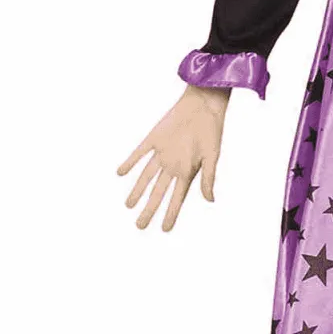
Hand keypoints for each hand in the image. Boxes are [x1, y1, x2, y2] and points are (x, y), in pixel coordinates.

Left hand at [117, 85, 229, 231]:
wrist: (203, 104)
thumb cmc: (211, 130)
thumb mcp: (212, 156)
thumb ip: (208, 178)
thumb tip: (209, 200)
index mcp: (187, 172)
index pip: (176, 199)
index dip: (170, 215)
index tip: (164, 229)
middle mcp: (173, 165)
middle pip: (158, 193)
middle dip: (149, 210)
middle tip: (139, 226)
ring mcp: (162, 153)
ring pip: (146, 177)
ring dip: (137, 190)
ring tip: (128, 206)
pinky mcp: (154, 139)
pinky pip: (139, 154)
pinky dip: (130, 162)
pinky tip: (121, 172)